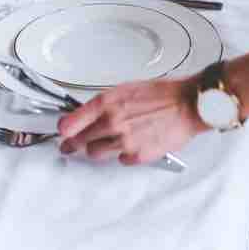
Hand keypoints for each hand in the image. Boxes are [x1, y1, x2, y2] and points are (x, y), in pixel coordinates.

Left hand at [58, 78, 207, 164]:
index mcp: (107, 103)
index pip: (71, 122)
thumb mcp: (126, 90)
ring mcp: (124, 141)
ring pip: (96, 153)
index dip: (63, 130)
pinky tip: (131, 144)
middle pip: (80, 141)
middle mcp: (112, 123)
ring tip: (105, 143)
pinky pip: (120, 160)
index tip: (62, 133)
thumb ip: (105, 104)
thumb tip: (89, 115)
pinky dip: (123, 154)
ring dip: (98, 149)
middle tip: (69, 146)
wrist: (187, 105)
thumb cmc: (162, 95)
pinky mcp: (138, 155)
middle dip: (73, 144)